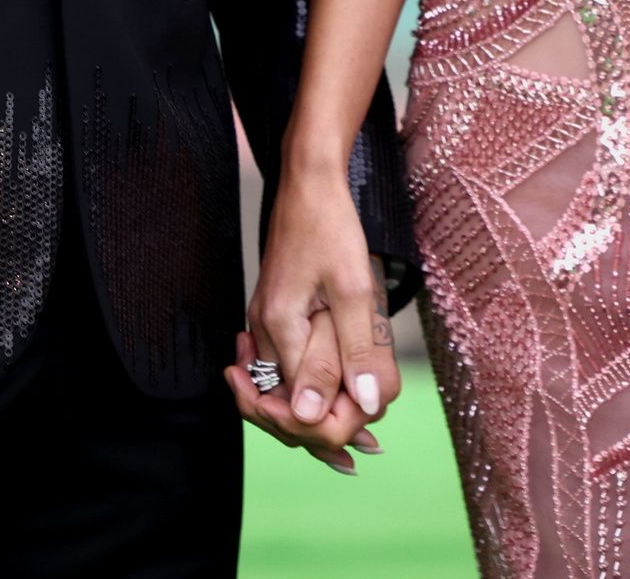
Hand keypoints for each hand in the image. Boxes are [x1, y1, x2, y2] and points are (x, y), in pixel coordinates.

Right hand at [233, 174, 398, 471]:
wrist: (308, 179)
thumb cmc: (331, 225)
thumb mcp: (355, 288)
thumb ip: (356, 350)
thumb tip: (362, 406)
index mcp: (278, 328)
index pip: (294, 405)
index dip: (331, 428)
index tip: (368, 434)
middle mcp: (260, 330)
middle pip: (278, 406)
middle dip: (316, 432)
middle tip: (363, 449)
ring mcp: (261, 321)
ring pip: (277, 389)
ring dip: (311, 415)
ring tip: (355, 438)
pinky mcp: (271, 312)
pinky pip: (280, 366)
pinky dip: (304, 389)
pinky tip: (332, 397)